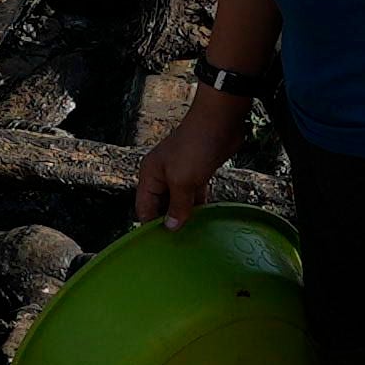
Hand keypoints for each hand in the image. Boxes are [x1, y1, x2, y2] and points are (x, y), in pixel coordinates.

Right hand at [130, 81, 245, 234]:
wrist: (220, 121)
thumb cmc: (195, 146)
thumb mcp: (183, 180)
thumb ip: (177, 205)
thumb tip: (171, 226)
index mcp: (150, 175)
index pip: (145, 208)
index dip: (152, 225)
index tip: (163, 244)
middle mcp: (162, 175)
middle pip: (161, 206)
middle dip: (169, 221)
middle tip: (180, 243)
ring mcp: (181, 173)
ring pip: (179, 201)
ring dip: (185, 215)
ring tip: (192, 236)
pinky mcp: (198, 172)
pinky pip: (194, 194)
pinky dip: (198, 205)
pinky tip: (204, 219)